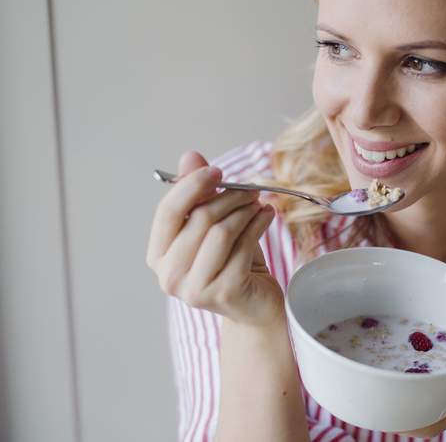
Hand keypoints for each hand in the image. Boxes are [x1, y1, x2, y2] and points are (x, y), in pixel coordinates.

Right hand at [146, 150, 283, 328]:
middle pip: (199, 218)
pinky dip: (258, 224)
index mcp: (157, 256)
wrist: (254, 307)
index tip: (217, 171)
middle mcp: (169, 276)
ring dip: (245, 210)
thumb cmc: (231, 262)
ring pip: (221, 231)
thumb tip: (190, 157)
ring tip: (259, 203)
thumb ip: (197, 193)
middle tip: (251, 189)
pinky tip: (268, 215)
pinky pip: (243, 246)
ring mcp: (194, 288)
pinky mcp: (223, 292)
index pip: (168, 211)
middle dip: (228, 197)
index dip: (192, 185)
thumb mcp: (212, 225)